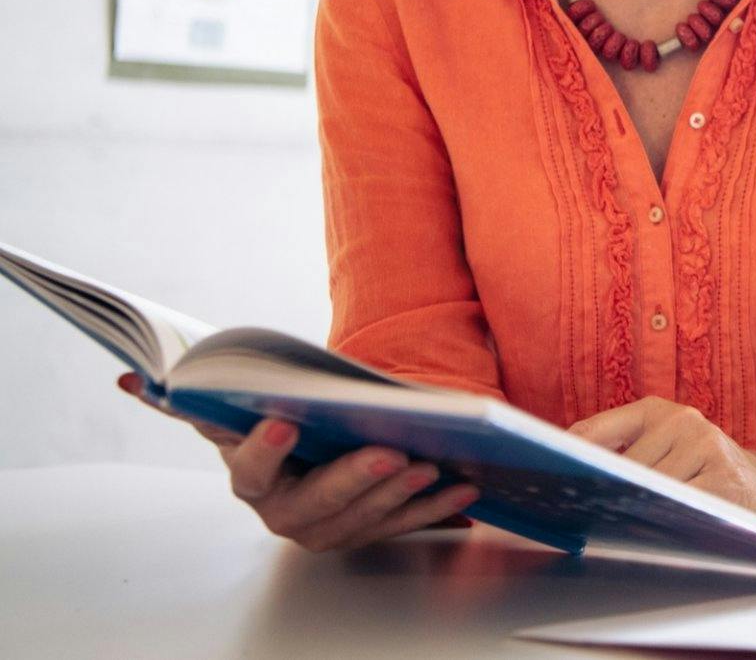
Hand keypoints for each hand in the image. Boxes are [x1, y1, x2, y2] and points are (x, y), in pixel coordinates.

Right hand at [116, 373, 479, 550]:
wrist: (313, 440)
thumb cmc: (282, 412)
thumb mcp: (247, 399)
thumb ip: (202, 392)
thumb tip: (135, 380)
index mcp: (249, 477)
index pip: (250, 469)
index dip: (265, 449)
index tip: (285, 421)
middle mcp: (283, 511)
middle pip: (316, 504)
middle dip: (354, 478)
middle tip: (389, 451)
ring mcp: (326, 528)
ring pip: (363, 520)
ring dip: (400, 495)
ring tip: (432, 464)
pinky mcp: (366, 531)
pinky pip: (402, 524)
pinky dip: (434, 506)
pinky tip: (462, 483)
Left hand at [569, 396, 755, 529]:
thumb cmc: (706, 470)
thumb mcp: (665, 446)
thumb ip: (619, 451)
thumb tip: (562, 468)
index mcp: (657, 410)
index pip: (594, 432)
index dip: (565, 458)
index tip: (538, 479)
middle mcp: (682, 421)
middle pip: (616, 468)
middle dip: (599, 494)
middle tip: (578, 516)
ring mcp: (704, 448)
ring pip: (644, 489)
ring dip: (629, 512)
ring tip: (620, 526)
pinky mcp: (722, 481)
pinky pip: (675, 508)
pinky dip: (660, 523)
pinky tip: (657, 531)